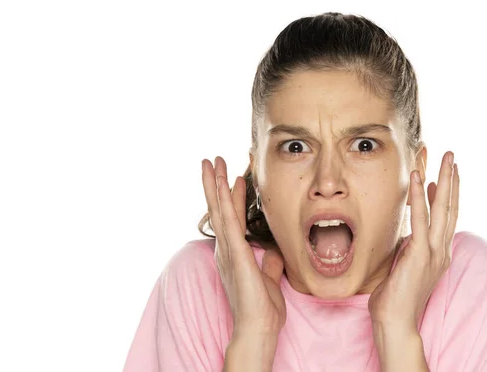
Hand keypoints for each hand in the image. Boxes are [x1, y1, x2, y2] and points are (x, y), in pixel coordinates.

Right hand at [202, 156, 285, 338]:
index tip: (233, 176)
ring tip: (211, 162)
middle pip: (218, 208)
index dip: (230, 196)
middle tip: (212, 160)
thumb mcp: (269, 277)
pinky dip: (223, 200)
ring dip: (214, 184)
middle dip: (214, 183)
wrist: (258, 327)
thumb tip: (275, 249)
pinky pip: (228, 221)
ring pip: (219, 209)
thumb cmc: (262, 307)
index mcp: (233, 253)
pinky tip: (221, 183)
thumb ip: (270, 261)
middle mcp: (226, 248)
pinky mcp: (235, 253)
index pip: (230, 217)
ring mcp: (228, 250)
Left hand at [368, 151, 459, 333]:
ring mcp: (433, 253)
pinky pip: (421, 220)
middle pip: (451, 208)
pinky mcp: (420, 255)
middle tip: (452, 156)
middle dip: (452, 180)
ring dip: (444, 180)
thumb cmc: (395, 297)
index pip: (446, 217)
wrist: (395, 323)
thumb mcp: (406, 264)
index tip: (445, 173)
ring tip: (445, 158)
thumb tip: (411, 229)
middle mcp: (441, 250)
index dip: (447, 192)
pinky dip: (420, 197)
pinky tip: (419, 178)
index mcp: (439, 253)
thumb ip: (412, 245)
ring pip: (443, 209)